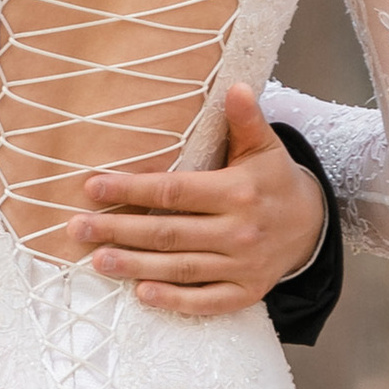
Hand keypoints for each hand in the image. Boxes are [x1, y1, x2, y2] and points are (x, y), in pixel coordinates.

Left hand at [64, 86, 326, 313]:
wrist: (311, 226)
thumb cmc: (274, 181)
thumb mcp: (264, 147)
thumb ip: (246, 121)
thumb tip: (234, 87)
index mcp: (238, 192)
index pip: (174, 191)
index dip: (131, 189)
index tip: (92, 187)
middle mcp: (239, 231)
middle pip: (168, 233)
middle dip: (119, 231)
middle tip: (77, 229)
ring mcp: (243, 266)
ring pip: (180, 268)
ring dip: (135, 266)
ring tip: (97, 260)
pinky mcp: (246, 293)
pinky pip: (206, 301)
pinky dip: (174, 300)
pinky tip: (142, 293)